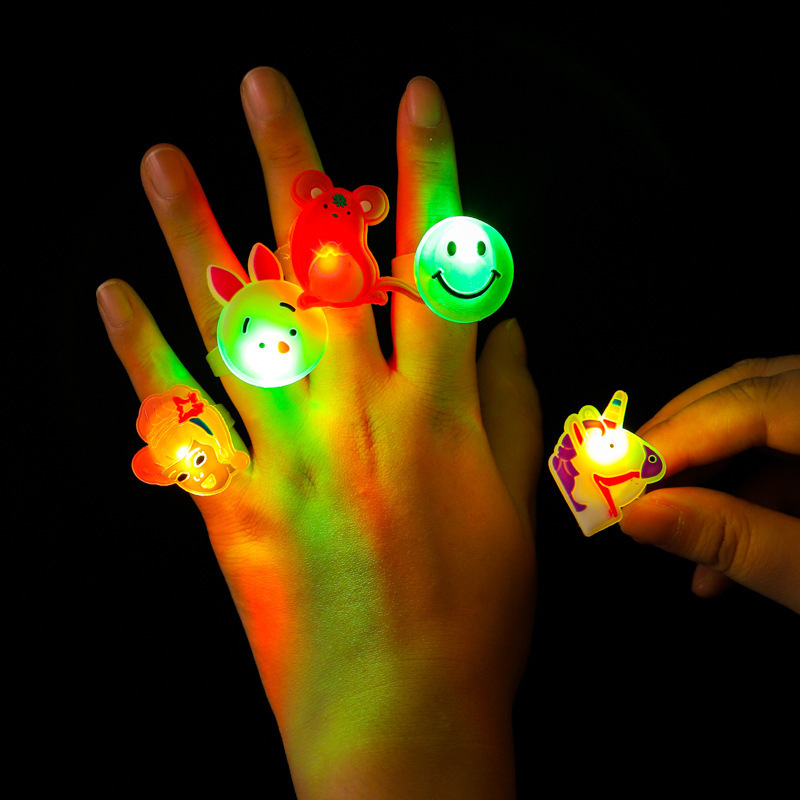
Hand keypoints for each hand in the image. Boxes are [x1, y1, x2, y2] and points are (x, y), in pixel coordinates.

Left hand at [96, 68, 540, 797]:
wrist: (401, 718)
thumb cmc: (474, 617)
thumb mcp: (515, 507)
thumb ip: (511, 408)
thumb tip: (504, 332)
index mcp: (438, 410)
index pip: (437, 263)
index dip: (431, 175)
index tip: (415, 101)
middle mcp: (357, 412)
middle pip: (324, 268)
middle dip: (296, 167)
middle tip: (262, 88)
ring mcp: (285, 454)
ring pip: (237, 322)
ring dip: (195, 232)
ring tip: (164, 161)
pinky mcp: (232, 503)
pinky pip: (178, 414)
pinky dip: (140, 353)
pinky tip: (112, 296)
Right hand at [619, 356, 799, 612]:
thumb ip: (737, 542)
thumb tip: (637, 514)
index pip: (759, 399)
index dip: (680, 433)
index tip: (615, 476)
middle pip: (754, 390)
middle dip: (682, 442)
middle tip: (628, 487)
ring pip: (767, 421)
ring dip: (713, 480)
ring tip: (669, 535)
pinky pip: (791, 452)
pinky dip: (752, 498)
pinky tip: (722, 560)